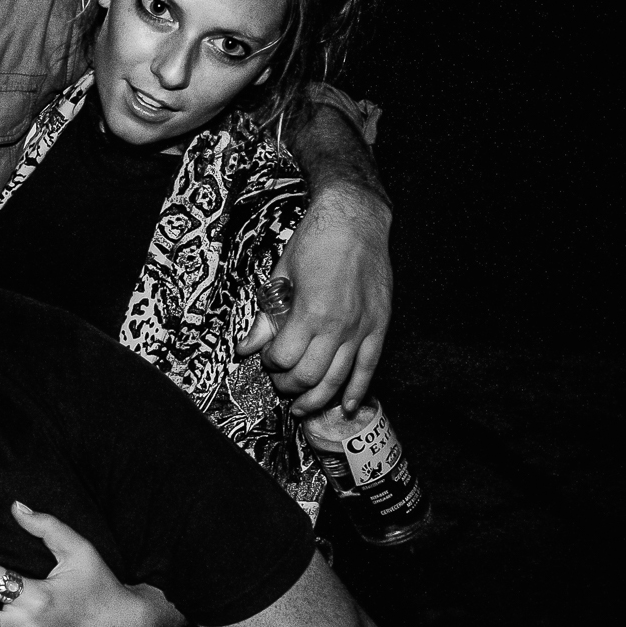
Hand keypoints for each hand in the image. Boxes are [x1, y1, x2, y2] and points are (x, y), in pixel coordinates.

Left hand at [237, 187, 392, 415]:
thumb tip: (246, 348)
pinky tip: (348, 407)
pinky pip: (369, 368)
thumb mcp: (280, 277)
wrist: (356, 219)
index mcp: (310, 312)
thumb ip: (265, 317)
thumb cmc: (315, 242)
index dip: (270, 364)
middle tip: (280, 383)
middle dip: (288, 386)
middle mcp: (338, 326)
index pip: (284, 357)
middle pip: (309, 376)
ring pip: (338, 379)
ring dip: (317, 398)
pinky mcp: (380, 326)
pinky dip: (358, 391)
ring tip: (302, 406)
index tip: (266, 358)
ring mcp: (362, 328)